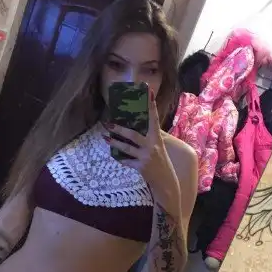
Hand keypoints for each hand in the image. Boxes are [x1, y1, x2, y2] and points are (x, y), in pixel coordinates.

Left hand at [107, 96, 180, 217]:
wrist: (165, 181)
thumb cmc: (160, 160)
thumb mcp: (158, 145)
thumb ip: (151, 133)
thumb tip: (142, 120)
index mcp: (156, 137)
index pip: (153, 117)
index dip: (150, 103)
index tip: (146, 89)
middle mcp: (152, 145)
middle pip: (134, 134)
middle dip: (120, 129)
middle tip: (108, 123)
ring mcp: (146, 156)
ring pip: (127, 148)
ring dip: (115, 142)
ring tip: (106, 137)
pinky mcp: (141, 167)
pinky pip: (127, 161)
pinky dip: (120, 158)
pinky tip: (113, 154)